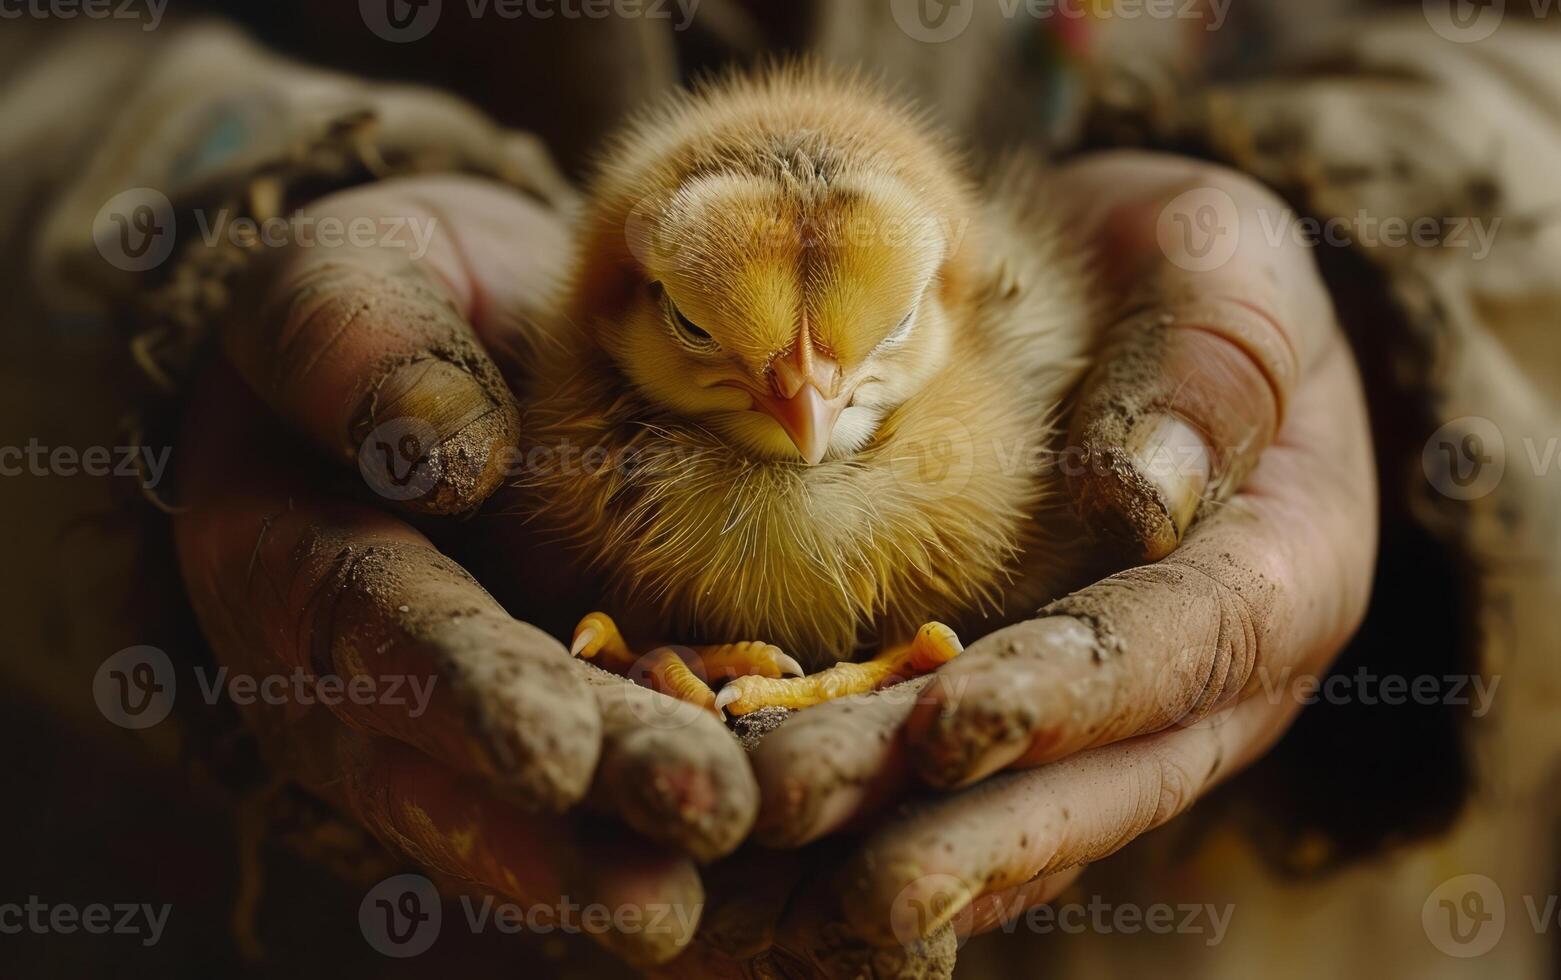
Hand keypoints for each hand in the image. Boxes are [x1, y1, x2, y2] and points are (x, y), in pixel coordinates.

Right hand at [172, 176, 755, 964]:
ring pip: (558, 795)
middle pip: (483, 757)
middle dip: (595, 801)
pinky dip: (705, 804)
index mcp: (298, 570)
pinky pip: (630, 768)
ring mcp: (483, 707)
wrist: (466, 336)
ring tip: (751, 873)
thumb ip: (352, 344)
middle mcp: (383, 679)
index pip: (379, 640)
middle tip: (704, 829)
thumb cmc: (387, 298)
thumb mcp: (342, 279)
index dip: (464, 702)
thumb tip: (442, 454)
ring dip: (653, 838)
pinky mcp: (582, 702)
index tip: (553, 756)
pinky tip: (804, 828)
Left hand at [744, 152, 1377, 946]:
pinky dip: (856, 821)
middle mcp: (1200, 683)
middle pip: (1085, 777)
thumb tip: (1152, 492)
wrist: (1127, 301)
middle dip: (949, 823)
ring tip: (750, 851)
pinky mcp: (1013, 709)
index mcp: (1280, 575)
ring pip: (1006, 808)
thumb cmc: (1187, 272)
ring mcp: (1104, 713)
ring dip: (876, 842)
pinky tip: (751, 844)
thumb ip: (1217, 360)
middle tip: (807, 832)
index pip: (1181, 653)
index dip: (1070, 702)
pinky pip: (945, 787)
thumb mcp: (1228, 266)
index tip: (953, 733)